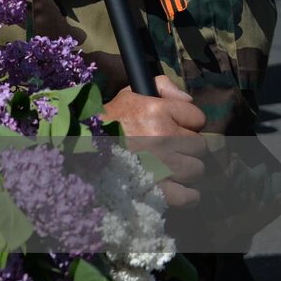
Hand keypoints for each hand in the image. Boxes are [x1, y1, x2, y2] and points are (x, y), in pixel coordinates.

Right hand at [103, 75, 206, 206]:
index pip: (198, 118)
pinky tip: (173, 186)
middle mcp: (163, 136)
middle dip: (186, 146)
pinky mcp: (160, 190)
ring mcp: (163, 165)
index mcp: (157, 110)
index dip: (186, 122)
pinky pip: (190, 195)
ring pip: (196, 169)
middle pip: (199, 145)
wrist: (81, 150)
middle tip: (167, 147)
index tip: (174, 126)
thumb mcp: (129, 95)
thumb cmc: (107, 123)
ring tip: (165, 166)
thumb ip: (160, 86)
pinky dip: (185, 194)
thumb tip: (188, 99)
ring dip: (184, 169)